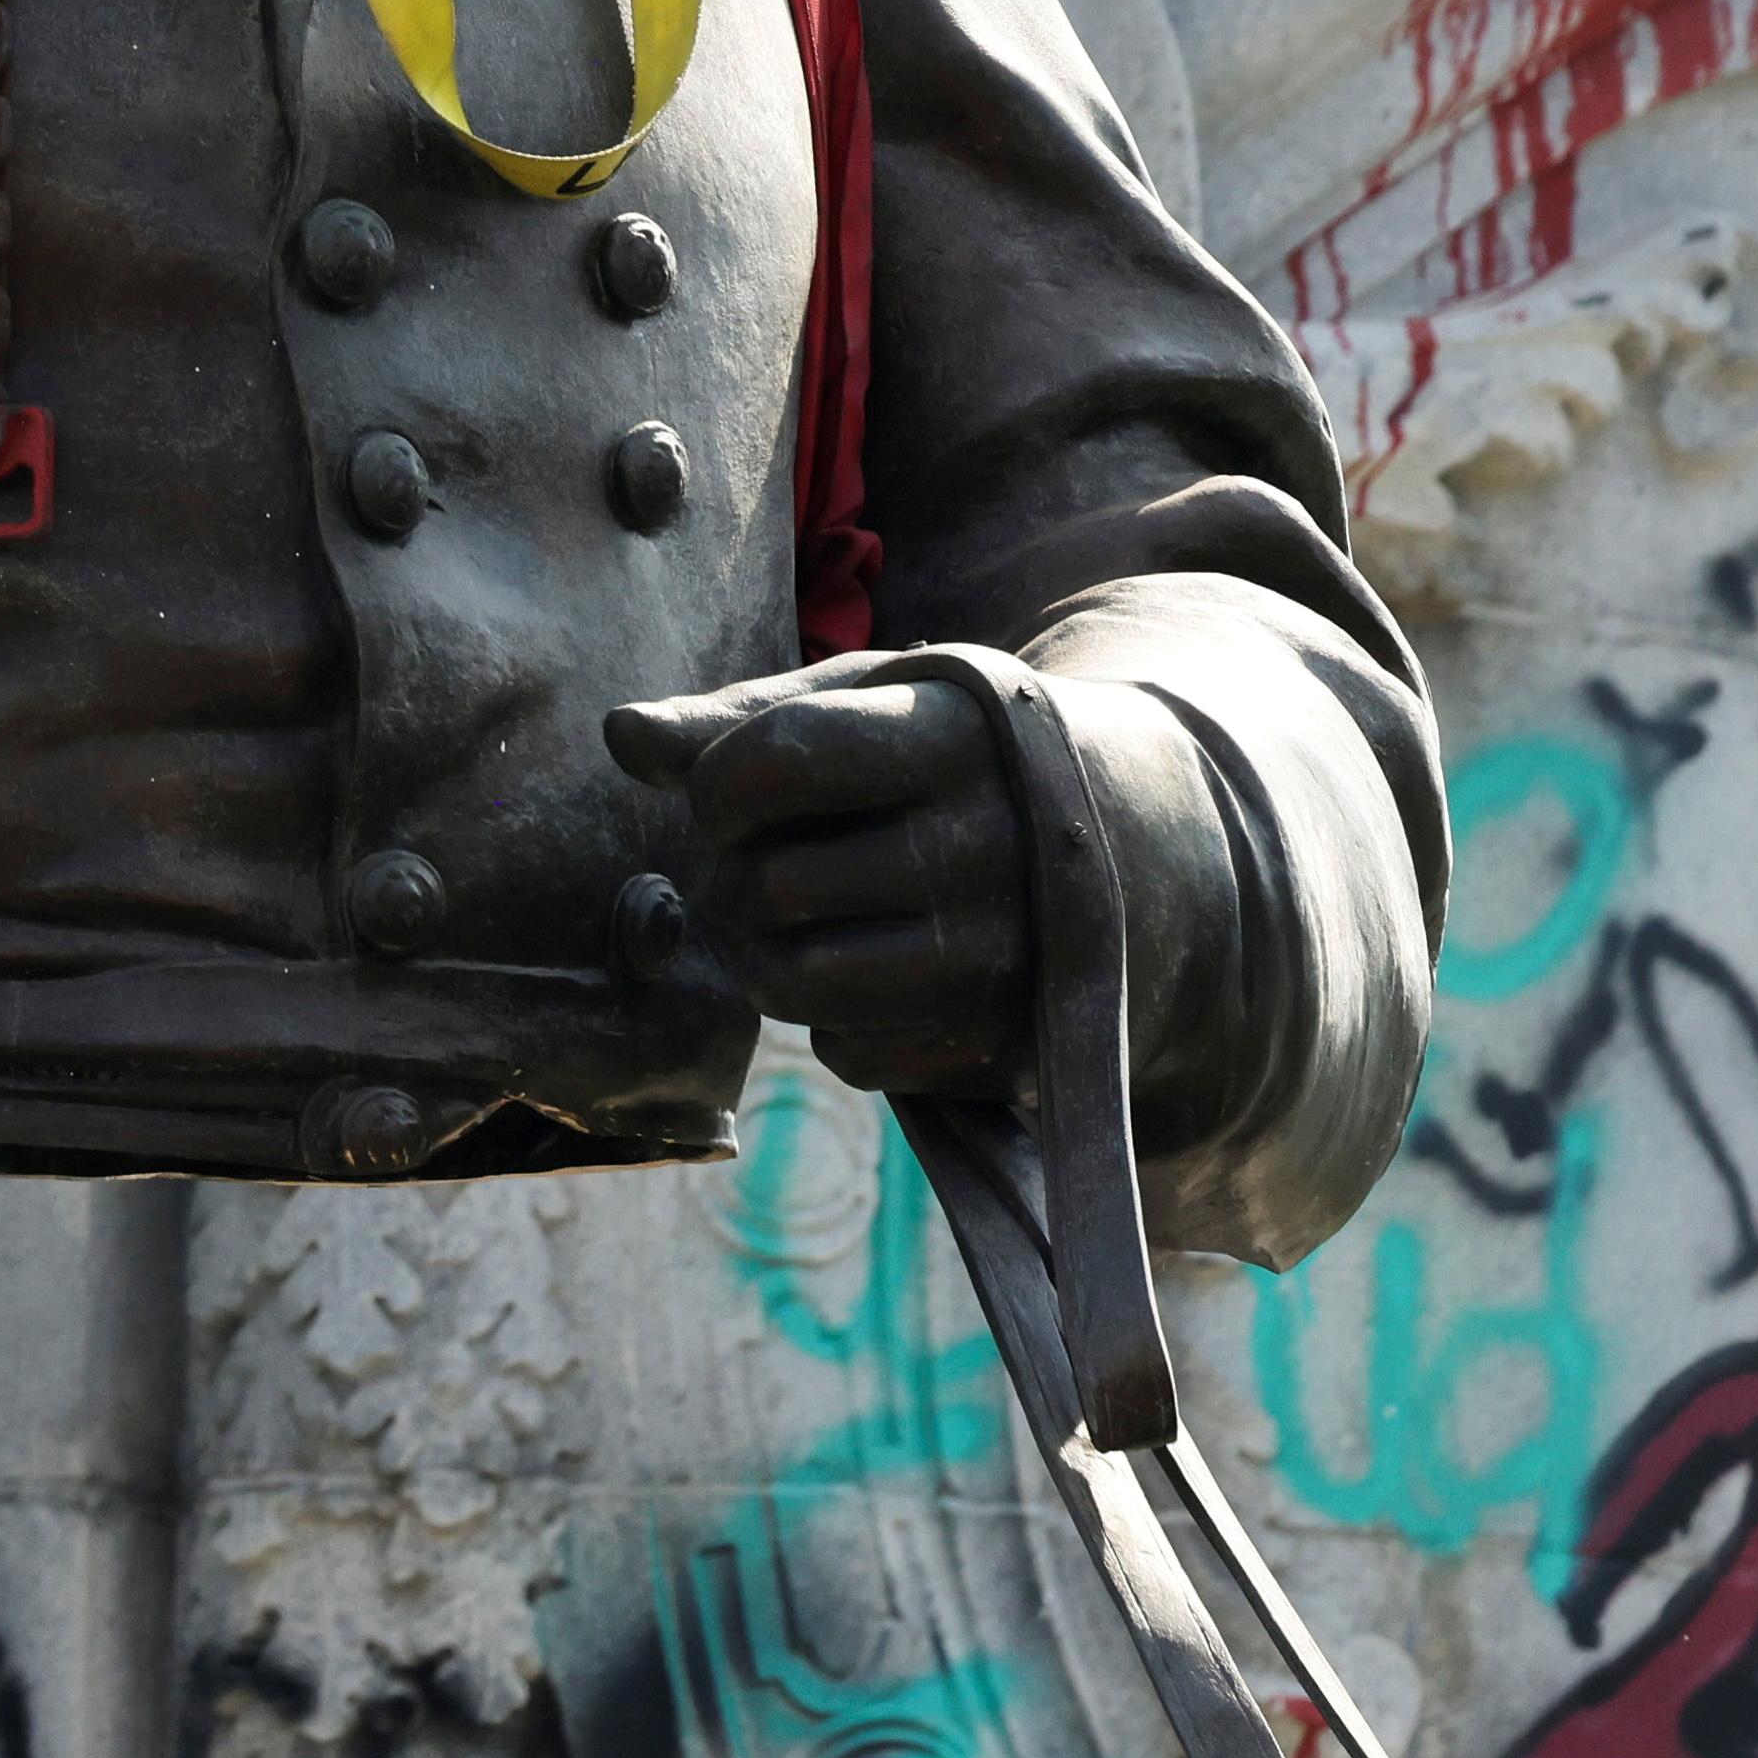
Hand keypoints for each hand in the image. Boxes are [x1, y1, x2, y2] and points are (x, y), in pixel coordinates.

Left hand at [605, 661, 1034, 1097]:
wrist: (1136, 846)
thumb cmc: (956, 757)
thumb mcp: (872, 704)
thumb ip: (741, 719)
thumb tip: (621, 735)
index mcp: (954, 737)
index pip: (776, 758)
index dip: (718, 784)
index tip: (730, 793)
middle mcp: (990, 848)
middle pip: (768, 884)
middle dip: (734, 877)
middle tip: (770, 862)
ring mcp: (1004, 956)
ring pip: (794, 983)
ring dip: (767, 957)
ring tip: (803, 919)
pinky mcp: (1006, 1043)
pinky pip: (848, 1054)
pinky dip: (835, 1021)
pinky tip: (877, 970)